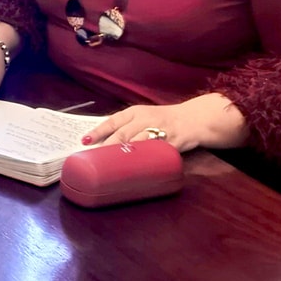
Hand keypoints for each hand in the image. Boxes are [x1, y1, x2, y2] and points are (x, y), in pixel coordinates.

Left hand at [80, 93, 246, 152]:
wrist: (196, 119)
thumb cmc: (165, 120)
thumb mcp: (144, 116)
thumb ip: (126, 126)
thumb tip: (102, 141)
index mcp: (136, 112)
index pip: (112, 121)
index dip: (98, 131)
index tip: (84, 142)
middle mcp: (146, 119)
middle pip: (122, 134)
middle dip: (107, 147)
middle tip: (94, 158)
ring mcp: (159, 131)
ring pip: (137, 143)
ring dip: (123, 155)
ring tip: (109, 165)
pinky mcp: (171, 143)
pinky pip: (155, 153)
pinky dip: (144, 161)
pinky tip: (135, 169)